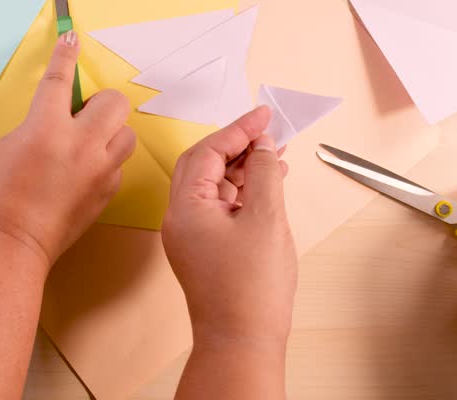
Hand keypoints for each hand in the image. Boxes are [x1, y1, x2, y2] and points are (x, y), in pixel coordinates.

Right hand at [0, 31, 134, 268]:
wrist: (12, 243)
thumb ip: (36, 124)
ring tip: (87, 144)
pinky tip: (84, 173)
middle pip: (113, 101)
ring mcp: (99, 170)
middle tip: (79, 116)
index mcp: (46, 128)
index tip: (72, 37)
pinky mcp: (107, 192)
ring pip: (126, 133)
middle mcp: (80, 145)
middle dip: (99, 103)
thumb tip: (56, 119)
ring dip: (109, 132)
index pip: (60, 79)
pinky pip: (118, 164)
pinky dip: (105, 162)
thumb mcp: (7, 145)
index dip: (66, 54)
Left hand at [162, 106, 296, 349]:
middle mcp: (180, 218)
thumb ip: (264, 173)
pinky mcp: (203, 250)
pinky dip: (243, 192)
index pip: (208, 152)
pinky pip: (220, 207)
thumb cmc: (251, 290)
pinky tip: (267, 186)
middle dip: (238, 145)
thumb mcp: (266, 218)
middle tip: (269, 133)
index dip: (238, 129)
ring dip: (243, 168)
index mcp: (185, 207)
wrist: (242, 342)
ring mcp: (190, 235)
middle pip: (205, 165)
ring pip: (214, 186)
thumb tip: (263, 147)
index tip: (264, 115)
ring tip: (276, 157)